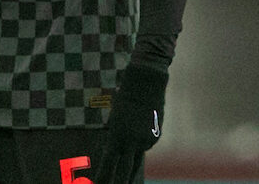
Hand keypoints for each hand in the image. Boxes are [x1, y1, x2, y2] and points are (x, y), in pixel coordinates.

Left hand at [93, 66, 166, 183]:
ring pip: (136, 162)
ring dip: (129, 171)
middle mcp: (132, 142)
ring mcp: (146, 141)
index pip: (108, 165)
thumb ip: (117, 139)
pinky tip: (141, 128)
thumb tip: (117, 155)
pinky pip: (145, 146)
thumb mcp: (115, 120)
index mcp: (117, 137)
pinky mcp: (155, 137)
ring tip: (126, 175)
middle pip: (124, 173)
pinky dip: (141, 143)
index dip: (102, 179)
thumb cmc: (124, 99)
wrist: (146, 84)